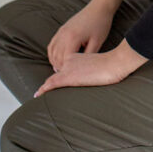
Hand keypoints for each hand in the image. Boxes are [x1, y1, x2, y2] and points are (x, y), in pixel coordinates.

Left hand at [34, 39, 148, 97]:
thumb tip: (96, 76)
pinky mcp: (69, 77)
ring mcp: (68, 69)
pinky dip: (43, 90)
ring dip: (45, 88)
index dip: (58, 75)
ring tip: (38, 94)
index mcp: (77, 56)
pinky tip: (38, 95)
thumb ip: (94, 70)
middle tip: (42, 91)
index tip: (52, 83)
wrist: (114, 62)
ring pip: (52, 79)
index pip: (64, 67)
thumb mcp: (101, 66)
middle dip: (49, 83)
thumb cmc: (113, 65)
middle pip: (57, 74)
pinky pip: (52, 84)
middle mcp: (70, 61)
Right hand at [46, 0, 115, 71]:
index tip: (69, 78)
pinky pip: (52, 44)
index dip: (66, 70)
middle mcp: (63, 35)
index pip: (64, 60)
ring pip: (52, 51)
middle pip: (56, 57)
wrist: (99, 8)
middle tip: (64, 77)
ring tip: (61, 70)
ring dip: (54, 61)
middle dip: (59, 68)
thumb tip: (81, 68)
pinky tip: (58, 59)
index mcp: (72, 38)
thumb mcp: (97, 42)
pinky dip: (53, 53)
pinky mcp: (61, 29)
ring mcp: (61, 31)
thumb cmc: (100, 24)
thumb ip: (87, 56)